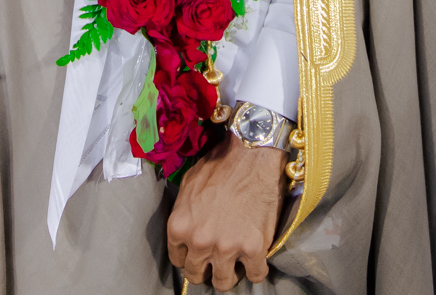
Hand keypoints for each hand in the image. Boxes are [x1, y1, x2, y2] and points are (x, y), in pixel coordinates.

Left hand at [167, 134, 287, 290]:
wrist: (252, 153)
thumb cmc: (221, 163)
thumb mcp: (188, 184)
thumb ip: (183, 212)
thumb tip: (186, 226)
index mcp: (180, 226)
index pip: (178, 260)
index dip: (190, 257)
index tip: (199, 254)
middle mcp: (199, 241)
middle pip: (197, 275)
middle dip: (206, 269)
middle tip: (217, 260)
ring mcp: (226, 247)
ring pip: (223, 283)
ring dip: (229, 275)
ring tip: (236, 264)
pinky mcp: (253, 248)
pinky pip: (255, 276)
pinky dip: (257, 271)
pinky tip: (256, 260)